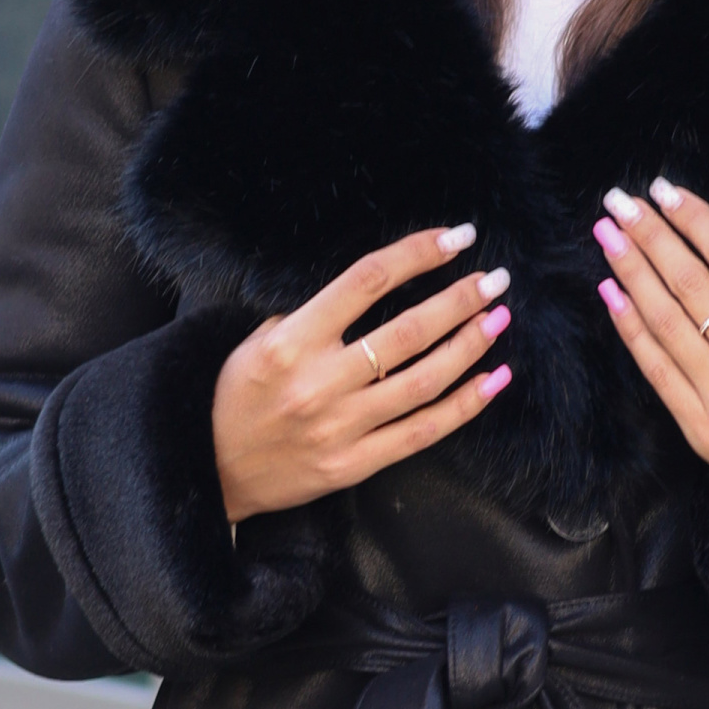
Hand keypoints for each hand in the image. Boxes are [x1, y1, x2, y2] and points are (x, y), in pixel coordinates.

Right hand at [213, 223, 512, 524]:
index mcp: (291, 342)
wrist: (209, 470)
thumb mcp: (258, 340)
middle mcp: (319, 384)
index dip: (418, 255)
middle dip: (461, 300)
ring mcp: (340, 428)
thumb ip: (314, 315)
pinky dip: (465, 405)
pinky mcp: (354, 465)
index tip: (456, 238)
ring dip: (470, 346)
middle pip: (409, 332)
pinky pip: (423, 433)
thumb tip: (380, 285)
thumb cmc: (236, 395)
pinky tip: (495, 380)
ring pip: (425, 382)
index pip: (367, 281)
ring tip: (499, 318)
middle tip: (496, 278)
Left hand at [591, 179, 708, 545]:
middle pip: (689, 281)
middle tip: (619, 201)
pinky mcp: (701, 430)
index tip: (664, 191)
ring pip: (665, 319)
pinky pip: (657, 369)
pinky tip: (612, 294)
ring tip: (607, 235)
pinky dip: (631, 329)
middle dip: (649, 235)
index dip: (692, 218)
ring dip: (631, 271)